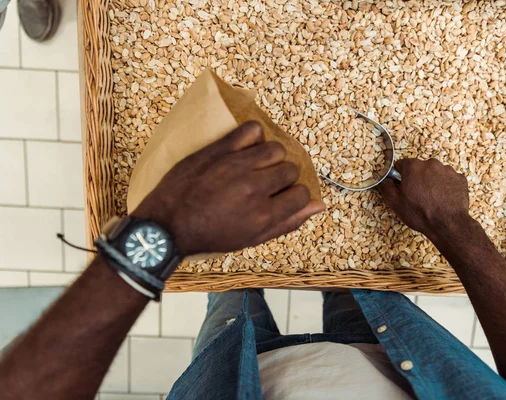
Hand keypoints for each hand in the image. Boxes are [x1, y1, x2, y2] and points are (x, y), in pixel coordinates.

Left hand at [133, 121, 325, 257]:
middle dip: (283, 179)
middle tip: (265, 185)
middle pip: (291, 170)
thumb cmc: (210, 235)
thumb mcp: (251, 239)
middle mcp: (255, 187)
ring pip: (275, 149)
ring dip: (271, 158)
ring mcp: (236, 165)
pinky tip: (246, 149)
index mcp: (264, 214)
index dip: (295, 197)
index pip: (302, 194)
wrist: (167, 224)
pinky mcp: (219, 149)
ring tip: (256, 167)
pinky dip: (254, 137)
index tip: (282, 198)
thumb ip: (288, 223)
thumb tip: (320, 205)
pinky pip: (251, 130)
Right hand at [378, 158, 470, 239]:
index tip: (403, 188)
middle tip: (417, 196)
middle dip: (417, 179)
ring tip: (432, 199)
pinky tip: (443, 199)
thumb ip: (386, 186)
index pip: (402, 165)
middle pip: (420, 168)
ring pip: (435, 173)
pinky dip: (445, 187)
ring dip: (432, 182)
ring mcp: (447, 170)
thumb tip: (385, 179)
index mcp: (414, 167)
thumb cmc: (420, 213)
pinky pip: (448, 179)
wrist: (448, 224)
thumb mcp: (395, 202)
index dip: (401, 177)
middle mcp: (431, 164)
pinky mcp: (459, 178)